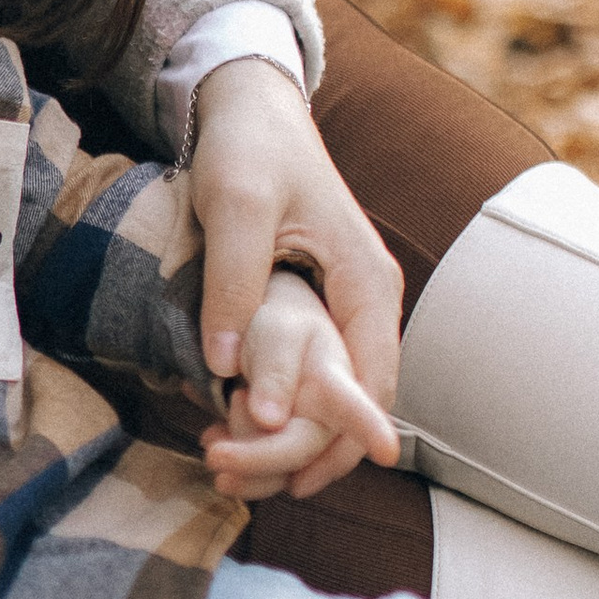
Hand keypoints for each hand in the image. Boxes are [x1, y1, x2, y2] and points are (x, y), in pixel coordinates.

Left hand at [186, 58, 401, 499]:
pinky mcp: (321, 301)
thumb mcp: (236, 209)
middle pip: (364, 395)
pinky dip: (294, 403)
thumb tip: (224, 367)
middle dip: (321, 447)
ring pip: (341, 387)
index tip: (300, 477)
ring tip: (250, 475)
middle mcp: (370, 297)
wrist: (249, 109)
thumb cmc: (248, 151)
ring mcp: (349, 301)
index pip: (375, 377)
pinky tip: (250, 430)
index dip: (344, 434)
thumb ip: (233, 284)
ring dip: (305, 432)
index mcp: (367, 279)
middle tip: (264, 489)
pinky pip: (319, 366)